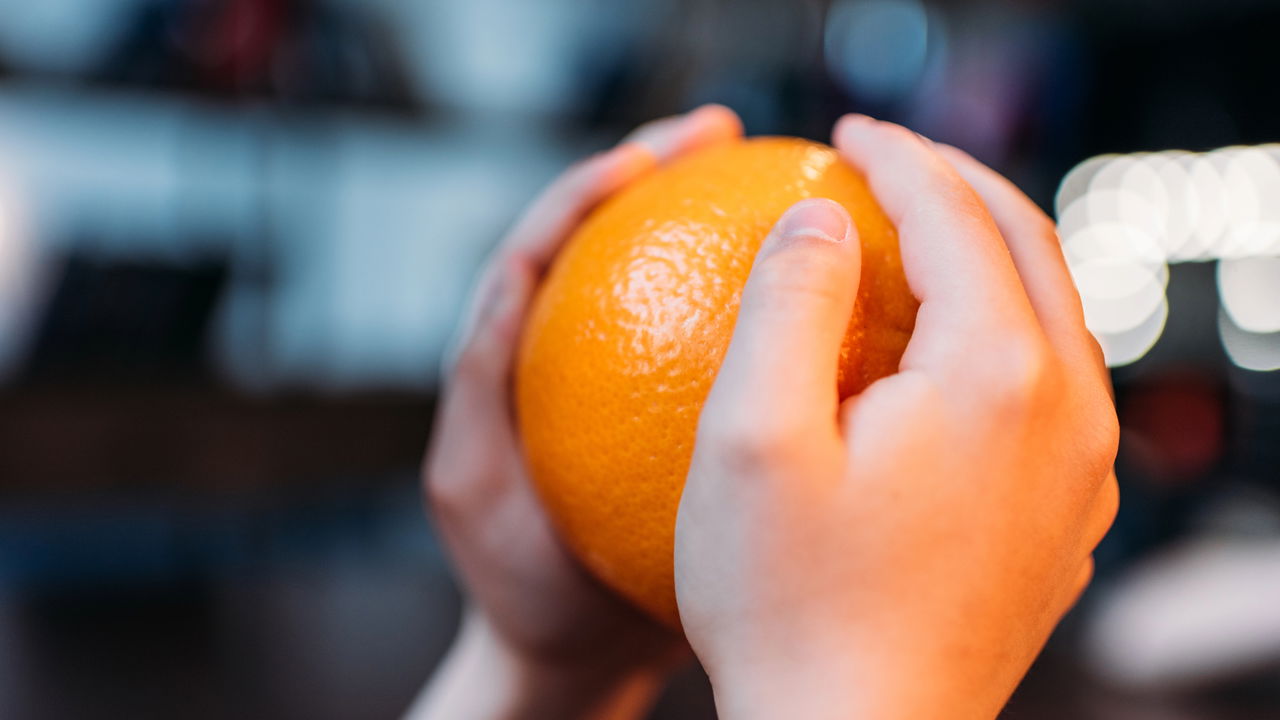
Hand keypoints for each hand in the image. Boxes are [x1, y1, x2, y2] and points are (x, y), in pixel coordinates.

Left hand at [411, 105, 743, 719]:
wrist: (577, 656)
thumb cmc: (522, 587)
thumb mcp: (474, 485)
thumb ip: (480, 384)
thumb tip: (511, 274)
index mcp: (510, 359)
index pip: (540, 246)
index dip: (581, 189)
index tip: (642, 157)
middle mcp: (567, 354)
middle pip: (606, 236)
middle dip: (653, 165)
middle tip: (718, 130)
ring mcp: (622, 380)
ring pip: (662, 276)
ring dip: (703, 213)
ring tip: (761, 168)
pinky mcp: (667, 411)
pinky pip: (715, 341)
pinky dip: (750, 301)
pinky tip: (805, 283)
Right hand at [675, 115, 1118, 718]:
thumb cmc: (788, 604)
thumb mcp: (752, 438)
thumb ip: (790, 301)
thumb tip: (823, 217)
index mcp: (997, 377)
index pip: (957, 219)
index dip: (899, 160)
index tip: (845, 137)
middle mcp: (1066, 414)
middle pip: (1031, 248)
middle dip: (960, 186)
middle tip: (890, 162)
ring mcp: (1079, 474)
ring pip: (1055, 317)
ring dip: (992, 256)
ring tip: (923, 236)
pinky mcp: (1065, 521)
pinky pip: (1053, 391)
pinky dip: (1005, 336)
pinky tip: (948, 353)